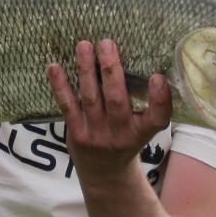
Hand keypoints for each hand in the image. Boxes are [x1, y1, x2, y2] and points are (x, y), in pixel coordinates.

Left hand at [48, 39, 171, 179]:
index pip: (158, 117)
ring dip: (86, 70)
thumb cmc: (127, 139)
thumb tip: (133, 56)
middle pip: (117, 100)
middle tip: (107, 43)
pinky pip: (68, 107)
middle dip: (111, 70)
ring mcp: (97, 135)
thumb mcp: (141, 126)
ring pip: (91, 98)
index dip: (160, 98)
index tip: (158, 77)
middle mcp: (122, 134)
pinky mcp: (77, 134)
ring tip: (83, 46)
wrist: (105, 173)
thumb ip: (141, 101)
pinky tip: (55, 67)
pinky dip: (61, 86)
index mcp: (143, 131)